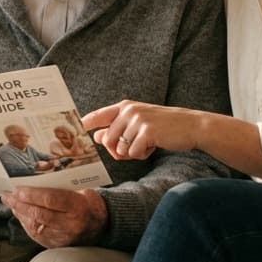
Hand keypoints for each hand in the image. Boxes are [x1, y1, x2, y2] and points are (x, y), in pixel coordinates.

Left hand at [0, 187, 106, 247]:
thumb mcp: (81, 190)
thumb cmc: (90, 203)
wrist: (105, 225)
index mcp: (78, 207)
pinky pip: (38, 236)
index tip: (17, 189)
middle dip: (20, 204)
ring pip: (35, 226)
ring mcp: (64, 238)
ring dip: (20, 214)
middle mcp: (71, 224)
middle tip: (8, 196)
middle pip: (39, 214)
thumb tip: (33, 183)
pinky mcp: (59, 246)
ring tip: (11, 204)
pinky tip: (21, 216)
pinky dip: (26, 225)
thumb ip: (60, 189)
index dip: (30, 194)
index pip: (49, 200)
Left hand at [81, 100, 204, 160]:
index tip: (70, 130)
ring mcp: (137, 120)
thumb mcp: (138, 124)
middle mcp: (128, 111)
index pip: (97, 116)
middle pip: (108, 140)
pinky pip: (134, 153)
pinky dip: (143, 154)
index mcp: (124, 107)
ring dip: (133, 153)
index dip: (83, 124)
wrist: (191, 126)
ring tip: (148, 143)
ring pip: (121, 148)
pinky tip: (154, 145)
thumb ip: (117, 129)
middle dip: (118, 150)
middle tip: (136, 147)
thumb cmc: (163, 127)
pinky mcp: (147, 131)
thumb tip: (96, 137)